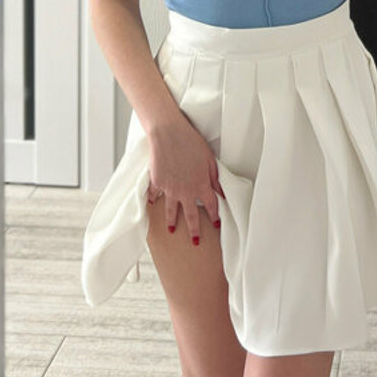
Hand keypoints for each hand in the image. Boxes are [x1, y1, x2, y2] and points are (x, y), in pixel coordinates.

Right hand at [145, 114, 226, 243]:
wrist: (168, 135)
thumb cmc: (192, 143)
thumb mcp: (210, 160)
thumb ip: (215, 178)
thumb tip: (222, 192)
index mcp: (201, 185)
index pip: (211, 206)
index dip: (215, 216)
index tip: (216, 225)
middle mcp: (186, 191)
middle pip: (192, 215)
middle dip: (194, 230)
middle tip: (195, 241)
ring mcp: (170, 189)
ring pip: (172, 210)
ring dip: (172, 221)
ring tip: (172, 230)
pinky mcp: (157, 183)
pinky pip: (155, 195)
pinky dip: (154, 199)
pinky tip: (153, 204)